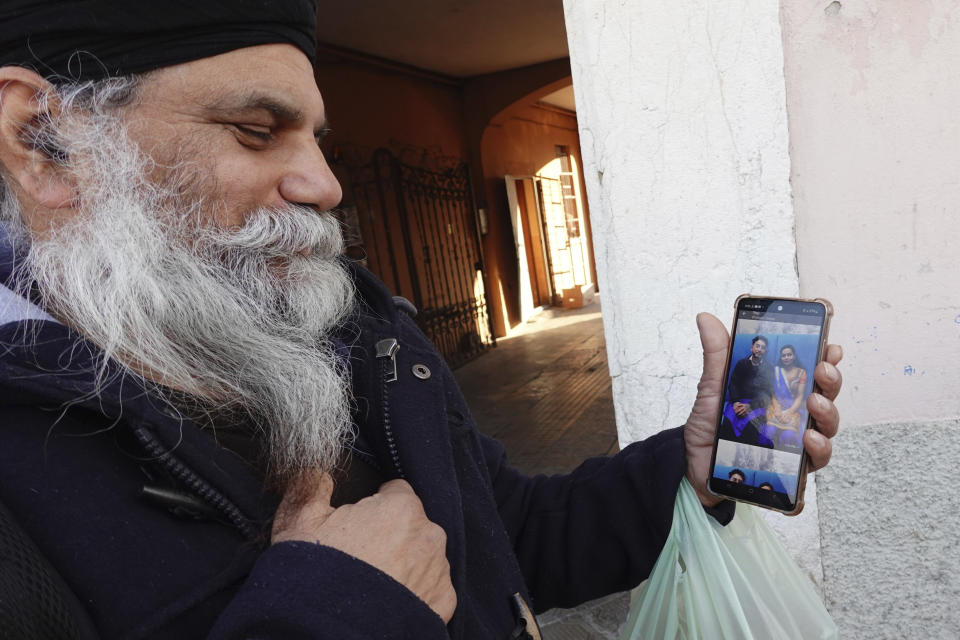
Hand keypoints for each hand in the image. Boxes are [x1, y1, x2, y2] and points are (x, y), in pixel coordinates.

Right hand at [272, 474, 456, 622]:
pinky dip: (416, 593)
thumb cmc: (314, 574)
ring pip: (424, 555)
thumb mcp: (298, 522)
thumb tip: (316, 471)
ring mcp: (439, 571)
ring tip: (374, 583)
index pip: (395, 491)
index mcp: (401, 507)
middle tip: (361, 557)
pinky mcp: (443, 603)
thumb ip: (312, 486)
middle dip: (392, 534)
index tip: (358, 523)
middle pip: (412, 523)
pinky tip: (389, 601)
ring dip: (406, 563)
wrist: (326, 631)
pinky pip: (432, 589)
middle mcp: (429, 535)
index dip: (374, 505)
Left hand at [684, 313, 842, 507]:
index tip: (830, 345)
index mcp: (779, 389)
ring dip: (828, 412)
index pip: (810, 369)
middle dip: (830, 379)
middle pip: (826, 393)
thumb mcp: (713, 387)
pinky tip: (810, 439)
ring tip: (816, 404)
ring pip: (827, 425)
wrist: (697, 466)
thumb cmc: (710, 426)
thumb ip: (717, 355)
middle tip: (823, 369)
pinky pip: (815, 459)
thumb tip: (707, 318)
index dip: (826, 355)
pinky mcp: (793, 465)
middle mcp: (793, 412)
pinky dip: (818, 449)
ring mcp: (797, 438)